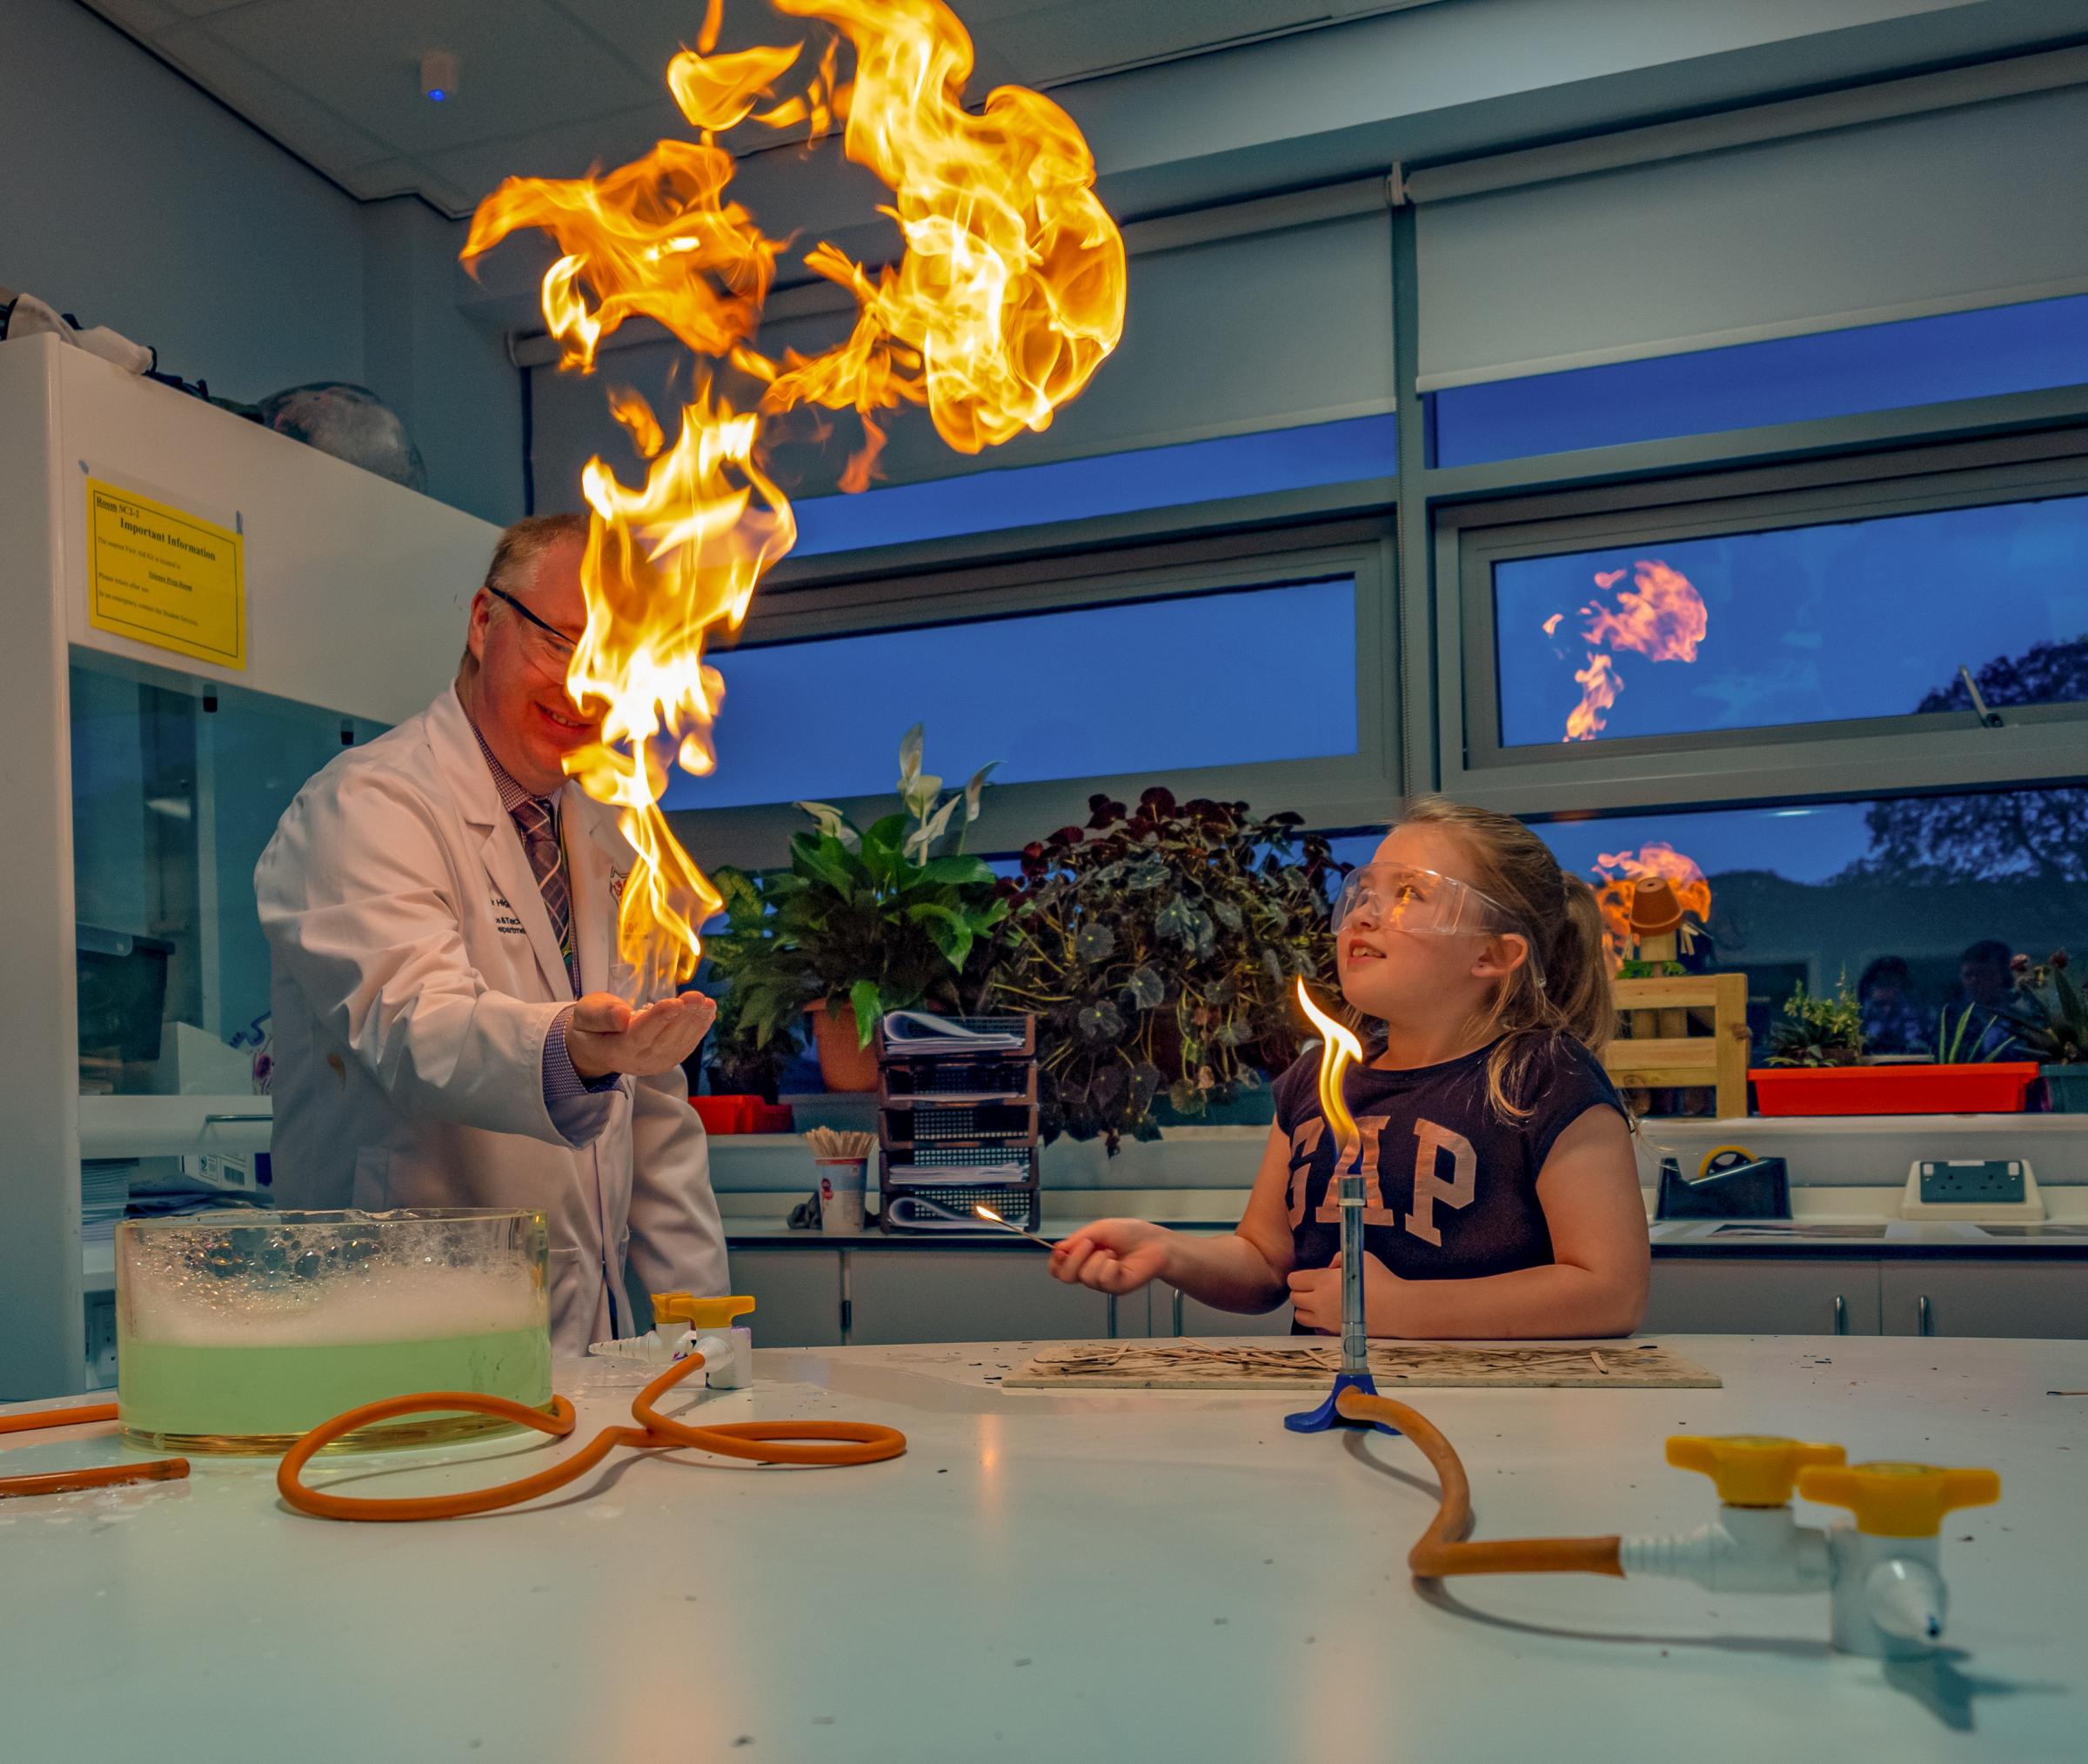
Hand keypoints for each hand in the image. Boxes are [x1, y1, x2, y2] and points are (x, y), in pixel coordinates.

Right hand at [565, 991, 716, 1081]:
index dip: (659, 1019)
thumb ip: (602, 1015)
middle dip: (684, 1016)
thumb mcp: (586, 1014)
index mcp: (615, 1050)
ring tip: (706, 1003)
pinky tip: (708, 1012)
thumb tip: (622, 1016)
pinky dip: (699, 1029)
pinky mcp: (667, 1060)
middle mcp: (638, 1061)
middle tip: (697, 997)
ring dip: (696, 1022)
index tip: (675, 1002)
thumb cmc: (591, 1025)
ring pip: (679, 1043)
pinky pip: (686, 1046)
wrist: (597, 1047)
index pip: (640, 1035)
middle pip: (665, 1039)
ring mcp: (655, 1064)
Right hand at [1048, 1218, 1171, 1294]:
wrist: (1154, 1242)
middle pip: (1064, 1276)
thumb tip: (1058, 1249)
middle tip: (1089, 1244)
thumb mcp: (1098, 1229)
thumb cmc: (1129, 1234)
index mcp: (1082, 1257)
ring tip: (1112, 1251)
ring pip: (1084, 1277)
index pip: (1058, 1268)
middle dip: (1074, 1258)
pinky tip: (1119, 1261)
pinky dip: (1109, 1266)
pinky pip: (1102, 1280)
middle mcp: (1089, 1271)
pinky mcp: (1115, 1288)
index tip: (1062, 1249)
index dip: (1055, 1260)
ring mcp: (1102, 1282)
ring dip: (1097, 1258)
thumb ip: (1077, 1239)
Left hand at [1286, 1250, 1402, 1335]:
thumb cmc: (1382, 1281)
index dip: (1299, 1277)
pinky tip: (1331, 1315)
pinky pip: (1316, 1329)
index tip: (1309, 1276)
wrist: (1397, 1309)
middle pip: (1294, 1299)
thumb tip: (1330, 1267)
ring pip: (1300, 1317)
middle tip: (1314, 1288)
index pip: (1293, 1280)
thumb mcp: (1360, 1258)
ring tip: (1320, 1302)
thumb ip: (1339, 1259)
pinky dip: (1318, 1323)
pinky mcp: (1336, 1333)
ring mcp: (1327, 1321)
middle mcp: (1320, 1303)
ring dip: (1306, 1309)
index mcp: (1323, 1281)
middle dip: (1301, 1292)